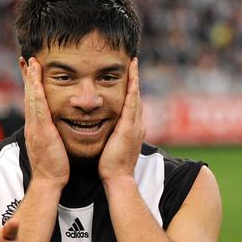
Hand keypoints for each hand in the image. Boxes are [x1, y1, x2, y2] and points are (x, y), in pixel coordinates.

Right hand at [21, 57, 68, 187]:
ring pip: (31, 97)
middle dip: (27, 76)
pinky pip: (38, 107)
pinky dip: (35, 91)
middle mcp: (32, 124)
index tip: (30, 70)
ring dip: (30, 78)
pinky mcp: (41, 130)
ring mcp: (35, 126)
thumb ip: (51, 134)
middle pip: (28, 94)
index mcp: (35, 126)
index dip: (30, 84)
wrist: (49, 181)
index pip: (32, 101)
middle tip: (25, 58)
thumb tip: (54, 128)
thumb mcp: (51, 145)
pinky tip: (36, 79)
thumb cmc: (54, 166)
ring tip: (31, 62)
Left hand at [98, 58, 144, 182]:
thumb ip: (111, 137)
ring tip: (134, 64)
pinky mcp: (129, 127)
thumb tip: (105, 133)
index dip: (131, 89)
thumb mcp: (111, 147)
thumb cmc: (110, 166)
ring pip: (136, 97)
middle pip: (136, 96)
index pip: (131, 104)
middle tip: (134, 62)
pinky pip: (132, 103)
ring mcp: (135, 125)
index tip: (129, 75)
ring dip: (135, 79)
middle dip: (135, 79)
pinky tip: (132, 77)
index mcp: (131, 128)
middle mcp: (136, 124)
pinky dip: (133, 89)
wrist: (117, 178)